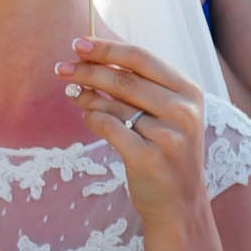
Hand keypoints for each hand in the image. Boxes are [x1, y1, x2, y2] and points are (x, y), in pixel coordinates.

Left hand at [59, 36, 207, 225]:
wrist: (179, 205)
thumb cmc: (165, 151)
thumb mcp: (163, 114)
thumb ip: (135, 88)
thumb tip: (88, 61)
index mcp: (189, 92)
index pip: (141, 58)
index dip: (107, 49)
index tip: (78, 44)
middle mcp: (184, 112)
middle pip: (123, 80)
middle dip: (87, 71)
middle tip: (61, 69)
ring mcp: (169, 136)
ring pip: (113, 105)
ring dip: (86, 97)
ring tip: (73, 94)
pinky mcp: (149, 159)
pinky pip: (107, 128)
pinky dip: (92, 120)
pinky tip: (88, 118)